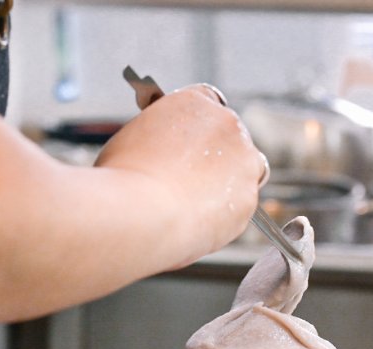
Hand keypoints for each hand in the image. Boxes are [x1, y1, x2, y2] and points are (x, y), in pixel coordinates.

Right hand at [95, 83, 264, 259]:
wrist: (139, 212)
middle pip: (231, 137)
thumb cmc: (123, 178)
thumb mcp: (133, 141)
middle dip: (218, 156)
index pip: (209, 102)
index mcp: (194, 101)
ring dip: (229, 184)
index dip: (200, 126)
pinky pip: (240, 206)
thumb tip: (162, 156)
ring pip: (246, 172)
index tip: (192, 142)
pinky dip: (225, 214)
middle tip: (194, 181)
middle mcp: (226, 123)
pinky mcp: (248, 198)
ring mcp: (243, 161)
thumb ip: (159, 140)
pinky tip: (199, 222)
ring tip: (198, 205)